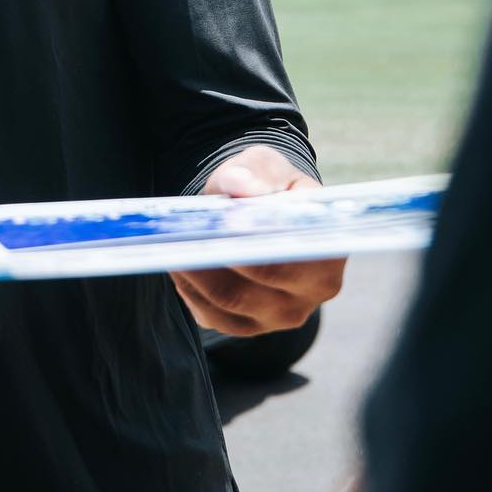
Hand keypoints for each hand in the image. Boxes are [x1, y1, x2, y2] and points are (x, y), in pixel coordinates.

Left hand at [172, 145, 344, 336]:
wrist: (266, 212)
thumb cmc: (271, 187)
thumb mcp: (269, 167)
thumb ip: (256, 172)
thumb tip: (238, 185)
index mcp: (326, 257)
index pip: (286, 260)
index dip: (251, 245)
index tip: (222, 223)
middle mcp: (307, 297)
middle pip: (249, 290)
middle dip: (208, 262)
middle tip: (175, 238)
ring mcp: (276, 317)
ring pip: (225, 304)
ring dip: (191, 275)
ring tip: (165, 245)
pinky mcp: (246, 325)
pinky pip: (210, 314)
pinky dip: (188, 288)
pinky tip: (174, 260)